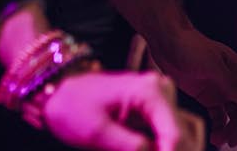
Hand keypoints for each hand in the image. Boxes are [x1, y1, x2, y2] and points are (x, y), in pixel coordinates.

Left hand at [43, 70, 204, 150]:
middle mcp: (162, 91)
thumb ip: (131, 149)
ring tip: (135, 150)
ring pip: (176, 136)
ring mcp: (159, 99)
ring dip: (165, 148)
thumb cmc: (72, 109)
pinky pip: (164, 133)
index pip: (174, 134)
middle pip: (180, 136)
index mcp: (150, 92)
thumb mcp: (97, 134)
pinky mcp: (152, 109)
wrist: (57, 93)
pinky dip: (158, 146)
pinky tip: (140, 149)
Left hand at [144, 29, 236, 145]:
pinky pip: (220, 117)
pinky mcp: (208, 97)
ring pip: (236, 117)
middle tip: (230, 140)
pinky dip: (219, 128)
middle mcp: (236, 83)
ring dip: (231, 130)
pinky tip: (213, 136)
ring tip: (217, 140)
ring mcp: (222, 91)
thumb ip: (230, 83)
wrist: (167, 42)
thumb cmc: (190, 46)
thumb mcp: (211, 64)